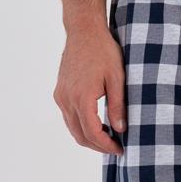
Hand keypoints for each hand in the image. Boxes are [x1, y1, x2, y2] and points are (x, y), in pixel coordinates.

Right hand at [53, 22, 126, 153]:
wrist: (84, 32)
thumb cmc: (103, 51)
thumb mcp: (117, 78)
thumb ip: (118, 105)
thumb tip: (121, 129)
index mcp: (82, 97)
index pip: (92, 133)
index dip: (107, 145)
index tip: (121, 149)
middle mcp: (67, 99)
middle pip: (80, 135)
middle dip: (98, 146)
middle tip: (116, 148)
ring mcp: (61, 96)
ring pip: (72, 128)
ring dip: (89, 137)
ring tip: (109, 138)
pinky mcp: (59, 92)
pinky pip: (68, 117)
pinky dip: (81, 126)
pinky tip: (97, 124)